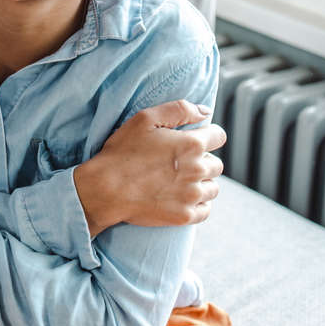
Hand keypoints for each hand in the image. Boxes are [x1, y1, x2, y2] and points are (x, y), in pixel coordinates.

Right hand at [76, 99, 226, 230]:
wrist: (105, 189)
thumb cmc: (122, 152)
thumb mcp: (144, 119)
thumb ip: (180, 110)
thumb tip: (206, 112)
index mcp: (191, 144)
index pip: (219, 136)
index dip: (207, 136)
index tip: (193, 141)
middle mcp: (197, 170)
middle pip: (216, 164)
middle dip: (202, 161)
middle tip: (178, 163)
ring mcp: (192, 195)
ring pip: (212, 188)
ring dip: (201, 184)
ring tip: (179, 182)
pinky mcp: (184, 216)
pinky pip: (205, 210)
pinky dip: (197, 205)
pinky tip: (181, 198)